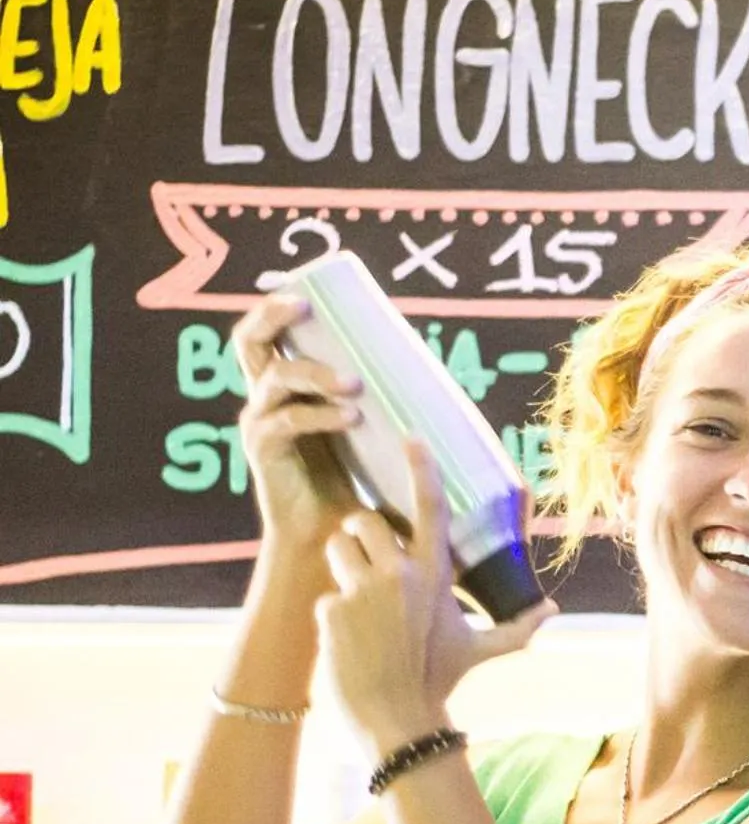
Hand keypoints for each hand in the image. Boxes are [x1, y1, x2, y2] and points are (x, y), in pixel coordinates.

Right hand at [231, 294, 364, 554]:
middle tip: (305, 308)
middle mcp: (265, 396)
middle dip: (273, 316)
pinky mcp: (264, 452)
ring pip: (276, 378)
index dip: (274, 308)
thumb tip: (425, 358)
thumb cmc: (359, 474)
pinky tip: (351, 416)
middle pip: (248, 341)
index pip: (264, 333)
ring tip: (355, 384)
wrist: (336, 530)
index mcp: (284, 384)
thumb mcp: (367, 422)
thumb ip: (376, 393)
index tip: (305, 292)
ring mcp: (260, 422)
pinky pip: (286, 421)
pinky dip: (319, 415)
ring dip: (315, 373)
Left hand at [317, 440, 555, 753]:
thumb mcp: (478, 649)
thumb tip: (555, 613)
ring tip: (357, 603)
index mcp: (437, 573)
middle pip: (364, 521)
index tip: (410, 438)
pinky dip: (332, 612)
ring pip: (337, 548)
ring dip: (342, 568)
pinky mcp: (332, 608)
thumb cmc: (439, 681)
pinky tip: (347, 641)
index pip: (430, 507)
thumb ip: (517, 627)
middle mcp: (401, 573)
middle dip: (361, 537)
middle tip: (368, 565)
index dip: (421, 468)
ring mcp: (364, 589)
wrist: (398, 721)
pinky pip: (324, 591)